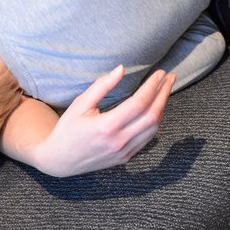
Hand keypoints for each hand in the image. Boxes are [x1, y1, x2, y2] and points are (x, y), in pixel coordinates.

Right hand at [37, 66, 174, 176]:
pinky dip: (155, 122)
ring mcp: (123, 152)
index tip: (160, 73)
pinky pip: (147, 139)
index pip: (139, 103)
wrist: (59, 160)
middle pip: (152, 116)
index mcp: (106, 126)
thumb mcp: (80, 104)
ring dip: (162, 107)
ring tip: (165, 90)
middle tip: (170, 77)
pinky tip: (156, 108)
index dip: (153, 86)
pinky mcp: (125, 158)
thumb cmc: (68, 128)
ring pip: (153, 129)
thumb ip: (102, 86)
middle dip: (164, 94)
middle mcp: (118, 141)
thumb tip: (121, 69)